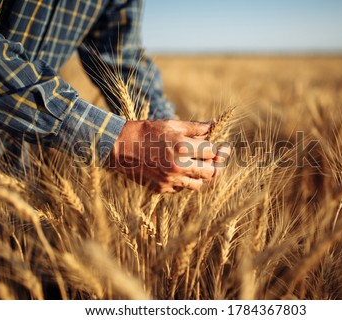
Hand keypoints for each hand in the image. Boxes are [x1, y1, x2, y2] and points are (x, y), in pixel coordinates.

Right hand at [109, 120, 228, 192]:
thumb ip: (195, 127)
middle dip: (215, 165)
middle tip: (215, 159)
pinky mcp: (162, 189)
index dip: (219, 149)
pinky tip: (180, 170)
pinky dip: (185, 180)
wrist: (120, 147)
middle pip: (210, 172)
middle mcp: (178, 166)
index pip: (212, 152)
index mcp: (182, 147)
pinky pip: (181, 188)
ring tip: (197, 165)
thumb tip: (214, 125)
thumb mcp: (172, 124)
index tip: (222, 147)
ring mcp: (170, 180)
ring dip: (201, 175)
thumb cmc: (147, 132)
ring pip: (198, 184)